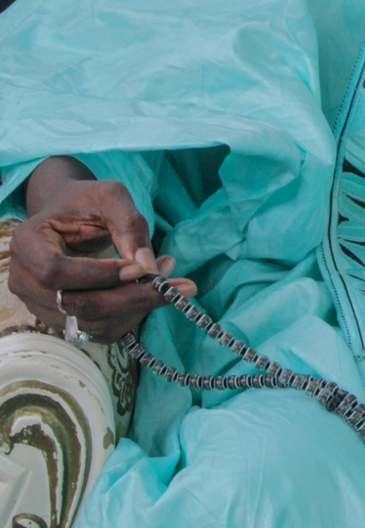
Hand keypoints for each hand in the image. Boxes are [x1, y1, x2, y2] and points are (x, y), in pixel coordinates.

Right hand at [9, 158, 195, 343]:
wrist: (70, 217)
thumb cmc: (86, 202)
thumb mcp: (109, 197)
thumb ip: (129, 224)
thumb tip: (148, 267)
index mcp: (28, 244)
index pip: (55, 271)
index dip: (98, 275)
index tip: (139, 269)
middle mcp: (25, 281)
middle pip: (77, 305)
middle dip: (131, 297)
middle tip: (176, 283)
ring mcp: (42, 306)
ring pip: (92, 324)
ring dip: (137, 307)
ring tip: (167, 278)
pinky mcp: (64, 321)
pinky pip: (101, 330)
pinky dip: (132, 315)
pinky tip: (151, 290)